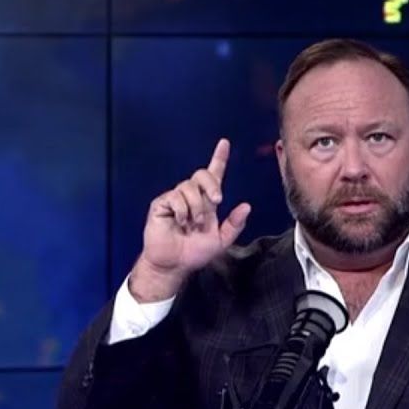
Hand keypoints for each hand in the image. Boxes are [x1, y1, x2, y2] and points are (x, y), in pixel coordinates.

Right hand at [130, 139, 250, 301]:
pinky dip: (181, 211)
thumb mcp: (220, 241)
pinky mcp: (161, 204)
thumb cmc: (194, 253)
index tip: (224, 144)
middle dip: (211, 184)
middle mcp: (191, 197)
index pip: (214, 175)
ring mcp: (175, 199)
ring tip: (193, 224)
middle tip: (216, 201)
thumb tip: (246, 206)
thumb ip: (234, 225)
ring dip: (196, 207)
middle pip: (201, 174)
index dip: (219, 158)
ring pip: (189, 187)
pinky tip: (179, 222)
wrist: (173, 265)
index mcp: (207, 202)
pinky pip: (175, 197)